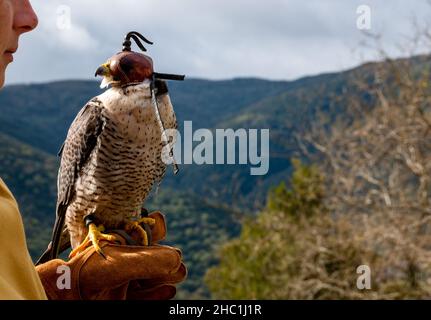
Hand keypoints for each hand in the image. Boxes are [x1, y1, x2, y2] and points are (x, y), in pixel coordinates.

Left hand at [35, 212, 185, 299]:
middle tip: (169, 264)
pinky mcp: (127, 298)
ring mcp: (128, 279)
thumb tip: (177, 260)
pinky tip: (168, 290)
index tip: (155, 232)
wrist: (66, 297)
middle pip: (158, 254)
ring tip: (170, 277)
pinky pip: (150, 296)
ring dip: (166, 276)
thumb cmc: (88, 274)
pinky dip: (160, 295)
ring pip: (158, 275)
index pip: (147, 229)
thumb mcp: (120, 262)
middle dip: (166, 257)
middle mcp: (128, 258)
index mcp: (124, 241)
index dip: (156, 227)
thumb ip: (150, 259)